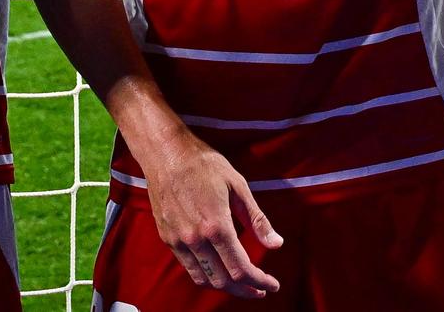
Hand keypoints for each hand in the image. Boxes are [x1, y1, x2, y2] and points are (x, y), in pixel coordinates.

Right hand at [138, 129, 283, 297]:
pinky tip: (219, 269)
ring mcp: (179, 241)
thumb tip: (277, 244)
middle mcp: (196, 239)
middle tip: (261, 289)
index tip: (273, 285)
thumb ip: (257, 219)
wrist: (166, 154)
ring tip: (243, 285)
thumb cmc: (204, 165)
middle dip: (245, 290)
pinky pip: (189, 267)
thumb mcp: (238, 185)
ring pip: (204, 279)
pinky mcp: (168, 239)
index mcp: (216, 226)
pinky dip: (207, 276)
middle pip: (223, 281)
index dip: (259, 281)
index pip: (241, 268)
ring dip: (226, 287)